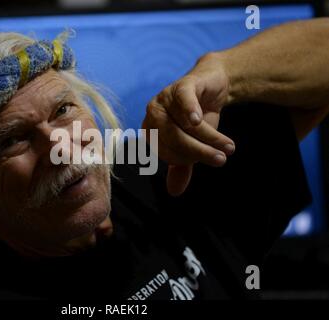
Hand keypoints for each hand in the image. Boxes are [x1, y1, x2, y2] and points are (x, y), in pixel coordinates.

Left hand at [142, 53, 235, 195]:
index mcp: (151, 131)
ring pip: (184, 124)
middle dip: (198, 151)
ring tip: (228, 146)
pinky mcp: (182, 85)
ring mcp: (165, 97)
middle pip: (172, 140)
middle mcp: (153, 114)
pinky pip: (183, 100)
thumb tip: (174, 192)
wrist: (213, 87)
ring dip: (209, 136)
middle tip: (221, 159)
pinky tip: (198, 120)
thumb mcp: (192, 144)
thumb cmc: (198, 119)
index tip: (208, 159)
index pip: (165, 153)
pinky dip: (190, 111)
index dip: (186, 159)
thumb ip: (182, 166)